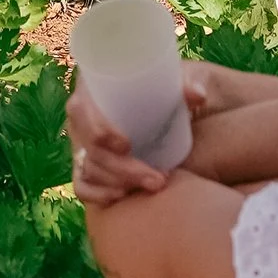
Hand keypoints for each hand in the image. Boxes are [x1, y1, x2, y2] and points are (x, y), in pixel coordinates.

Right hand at [66, 64, 217, 206]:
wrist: (166, 108)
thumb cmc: (165, 89)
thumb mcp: (178, 80)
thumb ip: (189, 82)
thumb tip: (196, 95)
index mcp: (92, 86)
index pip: (80, 109)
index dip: (98, 130)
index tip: (127, 146)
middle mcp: (81, 116)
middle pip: (87, 147)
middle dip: (121, 168)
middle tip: (157, 179)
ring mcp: (82, 143)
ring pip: (87, 170)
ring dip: (119, 183)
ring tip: (154, 186)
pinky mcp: (88, 166)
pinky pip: (82, 186)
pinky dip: (99, 195)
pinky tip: (124, 196)